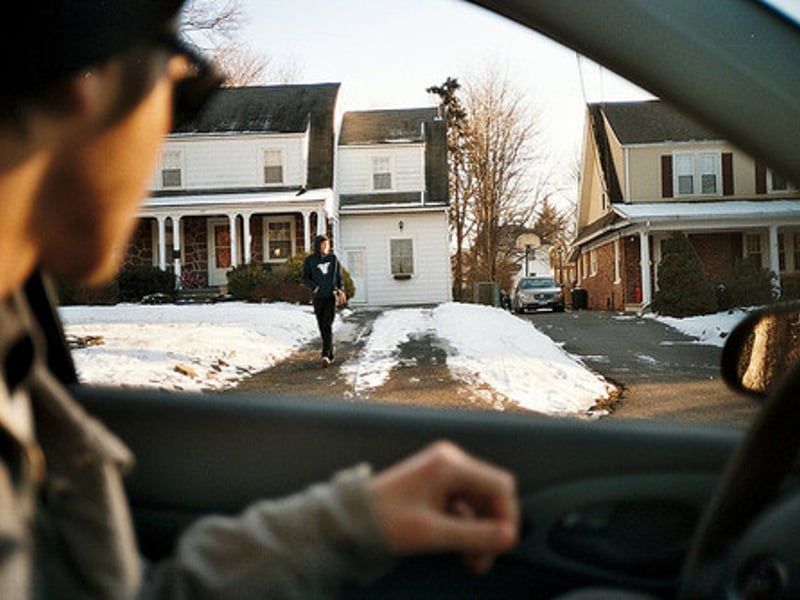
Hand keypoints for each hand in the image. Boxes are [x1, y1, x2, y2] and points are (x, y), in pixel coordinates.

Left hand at [370, 441, 518, 573]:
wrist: (351, 519)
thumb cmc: (384, 520)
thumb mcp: (433, 533)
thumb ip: (476, 535)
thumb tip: (509, 537)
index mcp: (450, 464)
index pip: (501, 485)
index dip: (508, 516)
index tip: (504, 544)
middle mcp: (450, 462)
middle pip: (491, 495)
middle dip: (491, 528)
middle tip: (483, 559)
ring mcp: (443, 472)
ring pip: (479, 503)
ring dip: (479, 532)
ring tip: (470, 560)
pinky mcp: (437, 485)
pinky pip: (464, 505)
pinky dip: (465, 527)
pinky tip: (459, 548)